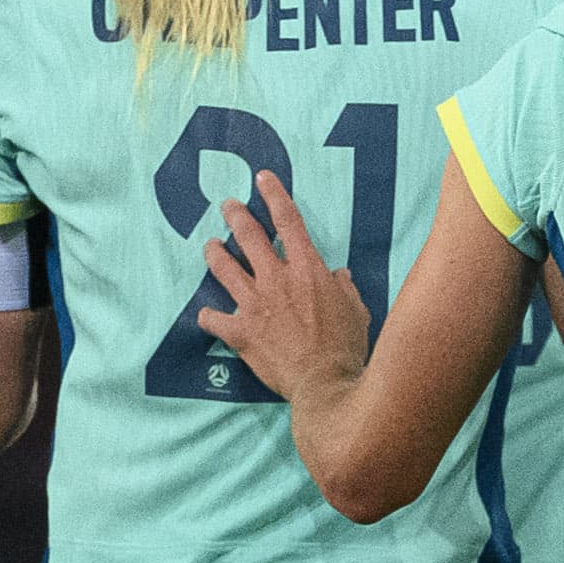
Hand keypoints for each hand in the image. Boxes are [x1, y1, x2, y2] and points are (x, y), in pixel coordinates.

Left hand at [196, 170, 370, 397]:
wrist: (324, 383)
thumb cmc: (345, 348)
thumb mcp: (356, 311)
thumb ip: (345, 289)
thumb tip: (339, 277)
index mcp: (307, 270)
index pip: (288, 221)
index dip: (273, 195)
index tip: (261, 179)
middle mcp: (276, 280)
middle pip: (248, 236)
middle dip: (235, 215)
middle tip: (226, 205)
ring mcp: (254, 305)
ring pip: (223, 268)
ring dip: (215, 253)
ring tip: (210, 246)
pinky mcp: (240, 332)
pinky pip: (213, 318)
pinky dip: (209, 316)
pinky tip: (206, 314)